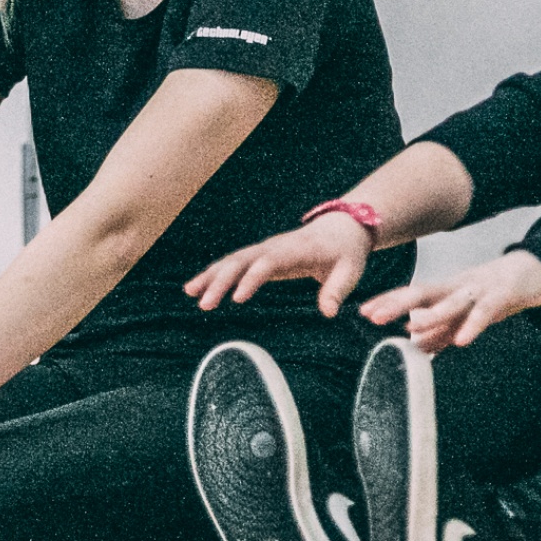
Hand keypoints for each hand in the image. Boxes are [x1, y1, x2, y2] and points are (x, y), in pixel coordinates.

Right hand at [185, 212, 373, 317]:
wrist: (342, 228)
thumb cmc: (346, 253)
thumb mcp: (349, 271)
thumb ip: (337, 290)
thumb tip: (328, 313)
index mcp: (295, 250)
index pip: (268, 263)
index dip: (252, 279)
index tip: (237, 298)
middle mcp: (274, 247)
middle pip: (242, 261)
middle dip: (221, 281)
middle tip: (205, 304)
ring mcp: (265, 249)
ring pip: (232, 261)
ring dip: (211, 276)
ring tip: (191, 294)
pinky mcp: (260, 255)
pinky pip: (233, 263)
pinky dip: (214, 274)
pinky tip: (196, 288)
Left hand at [358, 250, 540, 352]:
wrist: (529, 272)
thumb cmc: (490, 293)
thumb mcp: (462, 313)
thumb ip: (440, 329)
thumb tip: (414, 345)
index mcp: (445, 292)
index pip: (411, 295)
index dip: (388, 301)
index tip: (363, 311)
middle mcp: (456, 288)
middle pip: (423, 293)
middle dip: (396, 303)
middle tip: (373, 316)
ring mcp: (478, 290)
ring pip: (451, 302)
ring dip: (431, 315)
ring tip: (410, 327)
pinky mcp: (501, 296)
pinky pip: (485, 311)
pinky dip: (473, 325)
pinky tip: (461, 340)